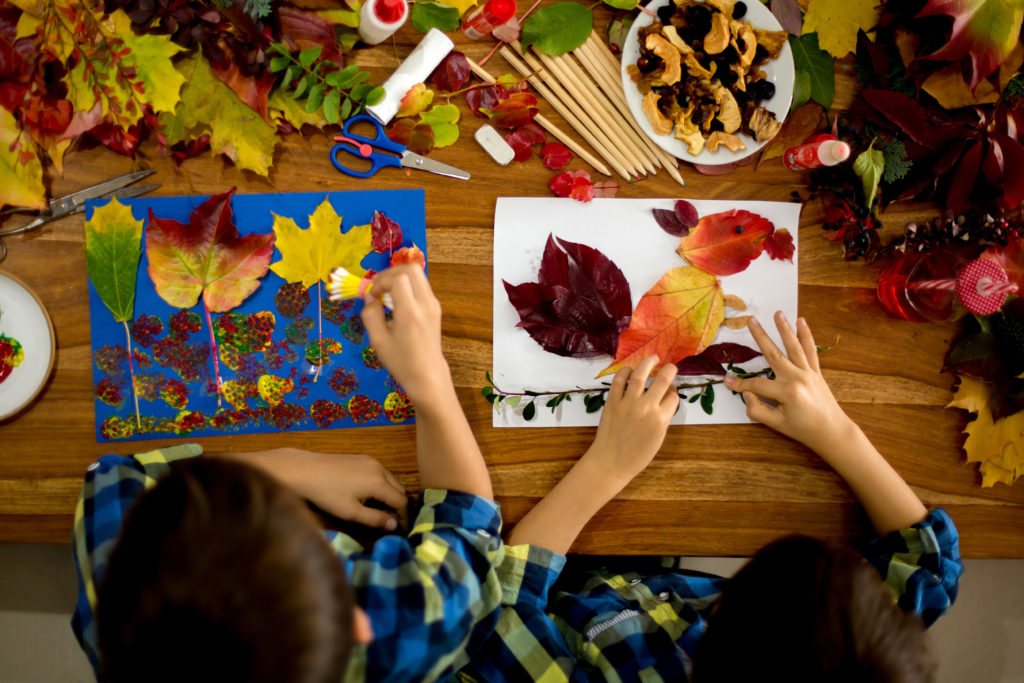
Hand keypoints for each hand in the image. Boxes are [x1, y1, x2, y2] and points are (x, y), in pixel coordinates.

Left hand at [220, 449, 408, 529]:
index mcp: (379, 482)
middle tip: (394, 522)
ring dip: (391, 495)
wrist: (304, 470)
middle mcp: (380, 468)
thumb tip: (394, 525)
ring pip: (391, 480)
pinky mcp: (362, 458)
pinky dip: (383, 485)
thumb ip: (375, 519)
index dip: (405, 517)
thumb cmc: (326, 494)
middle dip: (400, 506)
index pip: (402, 501)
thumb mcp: (351, 512)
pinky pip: (381, 473)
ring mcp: (371, 460)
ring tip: (383, 511)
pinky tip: (371, 495)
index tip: (402, 530)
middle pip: (400, 489)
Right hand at [361, 264, 450, 403]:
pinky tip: (397, 301)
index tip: (372, 296)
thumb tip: (370, 297)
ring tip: (386, 294)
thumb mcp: (378, 341)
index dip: (381, 281)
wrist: (427, 374)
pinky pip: (421, 285)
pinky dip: (407, 285)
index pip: (399, 279)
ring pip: (418, 274)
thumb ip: (370, 315)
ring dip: (399, 277)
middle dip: (391, 272)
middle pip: (412, 268)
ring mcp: (434, 304)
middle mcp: (426, 304)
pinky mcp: (436, 307)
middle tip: (378, 286)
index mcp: (411, 313)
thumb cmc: (401, 361)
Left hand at [584, 355, 679, 485]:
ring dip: (648, 362)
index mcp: (661, 419)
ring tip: (653, 358)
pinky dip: (625, 371)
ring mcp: (628, 403)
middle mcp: (646, 407)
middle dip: (669, 369)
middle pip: (663, 380)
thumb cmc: (637, 455)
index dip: (674, 391)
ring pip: (640, 374)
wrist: (611, 461)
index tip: (671, 390)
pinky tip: (629, 370)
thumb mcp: (658, 438)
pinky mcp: (612, 401)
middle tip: (670, 366)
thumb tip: (668, 396)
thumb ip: (664, 417)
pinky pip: (619, 380)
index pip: (673, 396)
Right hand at [723, 312, 852, 455]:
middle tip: (751, 320)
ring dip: (785, 329)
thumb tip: (746, 394)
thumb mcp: (777, 425)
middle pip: (774, 354)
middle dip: (760, 336)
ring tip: (778, 313)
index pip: (757, 385)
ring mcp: (809, 372)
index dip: (740, 384)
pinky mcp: (816, 371)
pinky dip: (807, 336)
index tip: (727, 381)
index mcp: (787, 392)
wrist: (832, 431)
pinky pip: (810, 350)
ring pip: (794, 347)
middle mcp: (798, 377)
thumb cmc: (803, 429)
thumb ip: (757, 410)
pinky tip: (802, 321)